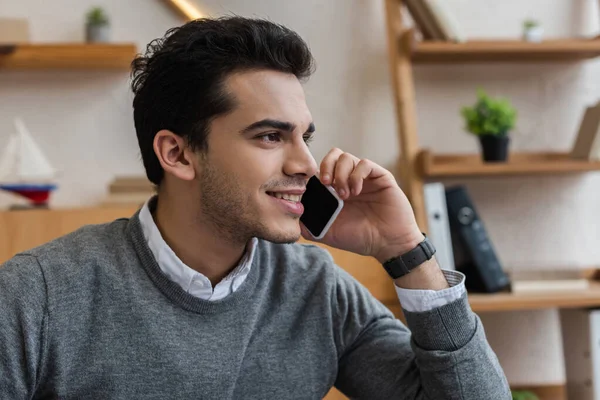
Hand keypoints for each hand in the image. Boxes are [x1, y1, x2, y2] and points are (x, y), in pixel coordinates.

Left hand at [300, 148, 423, 262]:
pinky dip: (357, 175)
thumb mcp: (328, 233)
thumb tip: (290, 215)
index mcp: (336, 190)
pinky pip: (365, 163)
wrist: (388, 244)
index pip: (321, 168)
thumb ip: (309, 225)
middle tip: (326, 183)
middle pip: (333, 155)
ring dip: (341, 174)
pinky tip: (356, 191)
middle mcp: (349, 179)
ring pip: (347, 157)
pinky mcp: (380, 176)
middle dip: (326, 166)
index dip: (314, 174)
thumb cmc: (359, 238)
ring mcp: (365, 177)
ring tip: (345, 194)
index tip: (312, 188)